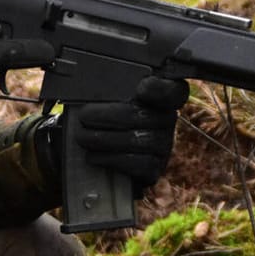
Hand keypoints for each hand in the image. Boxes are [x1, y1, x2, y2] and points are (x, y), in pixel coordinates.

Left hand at [72, 76, 188, 190]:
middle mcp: (167, 119)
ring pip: (136, 140)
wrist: (109, 153)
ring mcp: (164, 145)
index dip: (160, 89)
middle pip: (141, 115)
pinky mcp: (154, 168)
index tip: (141, 89)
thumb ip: (110, 91)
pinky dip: (110, 159)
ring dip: (104, 139)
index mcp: (160, 97)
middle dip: (107, 116)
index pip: (172, 90)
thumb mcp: (111, 99)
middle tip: (84, 117)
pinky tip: (93, 156)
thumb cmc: (108, 119)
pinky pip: (136, 164)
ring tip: (82, 137)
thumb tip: (89, 86)